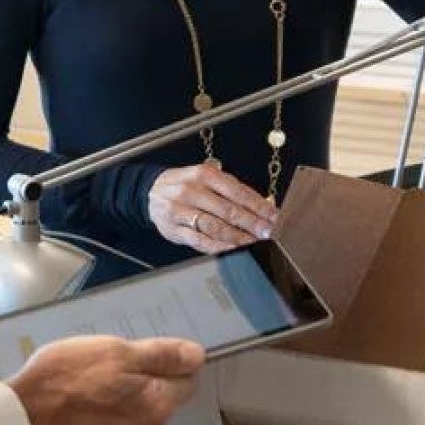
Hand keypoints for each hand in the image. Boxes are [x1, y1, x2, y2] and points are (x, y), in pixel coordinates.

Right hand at [8, 336, 203, 424]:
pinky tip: (79, 408)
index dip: (164, 360)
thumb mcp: (112, 352)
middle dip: (139, 381)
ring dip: (121, 401)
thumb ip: (160, 354)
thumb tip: (196, 355)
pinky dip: (104, 420)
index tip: (134, 352)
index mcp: (159, 407)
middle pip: (160, 398)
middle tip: (102, 366)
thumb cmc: (62, 383)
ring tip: (85, 387)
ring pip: (137, 416)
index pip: (187, 378)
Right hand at [148, 164, 275, 253]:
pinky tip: (232, 250)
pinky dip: (218, 247)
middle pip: (228, 210)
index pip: (237, 192)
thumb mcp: (206, 178)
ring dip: (238, 238)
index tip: (275, 218)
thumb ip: (231, 191)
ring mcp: (181, 211)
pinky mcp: (174, 229)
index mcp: (204, 175)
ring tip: (255, 244)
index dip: (259, 206)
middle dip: (252, 224)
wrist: (149, 192)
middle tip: (269, 233)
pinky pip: (200, 241)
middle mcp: (191, 191)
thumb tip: (263, 207)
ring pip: (214, 227)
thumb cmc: (185, 185)